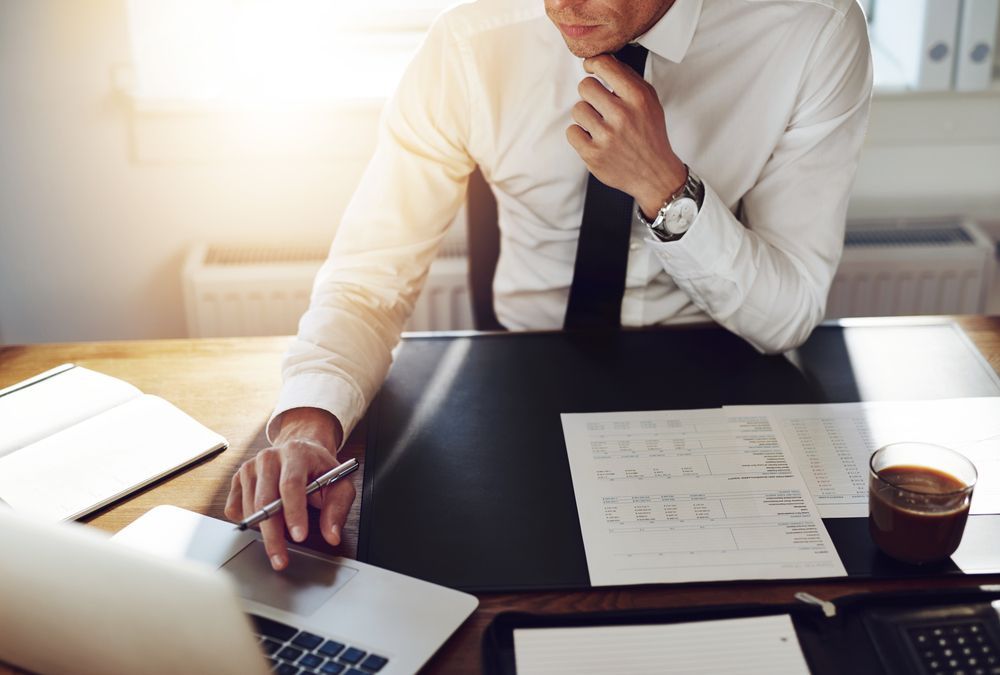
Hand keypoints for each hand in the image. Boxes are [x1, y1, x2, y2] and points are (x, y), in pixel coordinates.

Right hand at [224, 407, 351, 570]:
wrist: (301, 450)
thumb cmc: (320, 468)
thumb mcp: (339, 484)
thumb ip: (338, 509)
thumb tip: (332, 535)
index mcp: (296, 453)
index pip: (291, 485)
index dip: (294, 513)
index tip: (299, 537)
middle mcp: (269, 457)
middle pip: (265, 500)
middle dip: (273, 535)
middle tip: (281, 560)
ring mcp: (250, 467)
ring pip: (249, 508)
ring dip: (263, 531)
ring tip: (281, 537)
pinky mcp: (237, 478)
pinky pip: (235, 509)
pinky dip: (249, 522)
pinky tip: (265, 519)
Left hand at [566, 54, 686, 218]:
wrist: (655, 174)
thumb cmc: (650, 135)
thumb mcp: (650, 101)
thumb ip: (628, 79)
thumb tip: (602, 61)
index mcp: (637, 98)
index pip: (604, 65)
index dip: (593, 63)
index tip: (591, 68)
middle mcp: (622, 115)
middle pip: (585, 86)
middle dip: (590, 93)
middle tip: (599, 104)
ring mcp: (606, 136)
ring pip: (577, 109)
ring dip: (586, 116)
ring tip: (600, 124)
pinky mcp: (593, 155)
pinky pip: (571, 132)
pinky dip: (580, 135)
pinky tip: (594, 139)